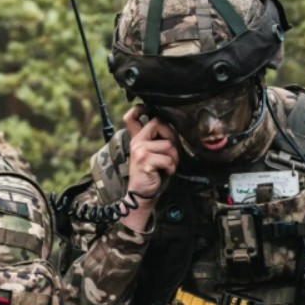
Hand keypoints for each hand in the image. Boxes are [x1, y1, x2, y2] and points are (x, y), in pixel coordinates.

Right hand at [120, 105, 178, 231]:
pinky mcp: (145, 161)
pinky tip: (165, 173)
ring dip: (174, 158)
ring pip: (168, 145)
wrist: (140, 195)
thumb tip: (172, 129)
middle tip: (170, 153)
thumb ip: (156, 140)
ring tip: (167, 167)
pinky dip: (171, 168)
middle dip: (171, 137)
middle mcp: (136, 142)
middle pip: (158, 123)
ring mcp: (140, 151)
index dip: (140, 109)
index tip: (146, 109)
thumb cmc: (150, 175)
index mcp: (137, 139)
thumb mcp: (151, 154)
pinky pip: (168, 159)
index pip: (131, 117)